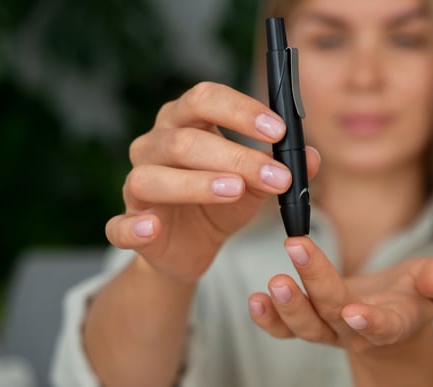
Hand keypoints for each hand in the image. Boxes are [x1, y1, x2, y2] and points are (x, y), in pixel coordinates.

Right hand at [104, 82, 320, 282]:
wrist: (192, 248)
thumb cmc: (220, 204)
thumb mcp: (256, 186)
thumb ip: (279, 169)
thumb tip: (312, 157)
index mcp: (185, 123)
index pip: (204, 98)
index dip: (240, 110)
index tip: (278, 130)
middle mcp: (154, 146)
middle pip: (185, 139)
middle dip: (235, 155)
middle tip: (275, 175)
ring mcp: (136, 185)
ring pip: (153, 177)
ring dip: (197, 183)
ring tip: (235, 191)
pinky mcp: (128, 224)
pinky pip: (120, 225)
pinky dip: (133, 227)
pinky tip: (151, 229)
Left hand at [248, 236, 432, 353]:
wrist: (393, 315)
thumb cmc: (415, 294)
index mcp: (394, 323)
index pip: (383, 327)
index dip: (370, 322)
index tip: (355, 310)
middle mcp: (358, 331)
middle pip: (334, 312)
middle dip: (315, 283)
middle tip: (297, 247)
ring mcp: (331, 330)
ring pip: (307, 326)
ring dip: (288, 306)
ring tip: (274, 281)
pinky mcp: (312, 322)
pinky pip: (287, 329)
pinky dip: (269, 319)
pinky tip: (255, 300)